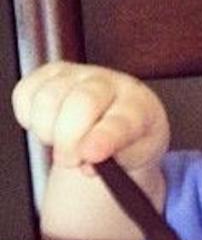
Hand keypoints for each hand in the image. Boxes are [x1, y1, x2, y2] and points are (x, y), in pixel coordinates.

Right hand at [12, 61, 169, 172]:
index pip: (120, 120)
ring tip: (63, 146)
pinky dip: (29, 118)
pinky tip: (48, 127)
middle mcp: (109, 83)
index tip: (89, 155)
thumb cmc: (130, 141)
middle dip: (68, 138)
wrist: (122, 123)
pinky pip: (25, 94)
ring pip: (48, 98)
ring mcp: (78, 74)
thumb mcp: (132, 158)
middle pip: (81, 102)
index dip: (103, 137)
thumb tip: (87, 166)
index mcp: (139, 105)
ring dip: (47, 131)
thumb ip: (113, 164)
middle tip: (69, 161)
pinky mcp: (49, 72)